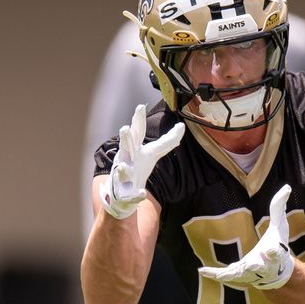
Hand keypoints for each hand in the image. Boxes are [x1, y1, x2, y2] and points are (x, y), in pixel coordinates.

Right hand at [100, 104, 184, 218]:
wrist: (122, 192)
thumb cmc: (137, 167)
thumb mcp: (153, 153)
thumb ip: (167, 141)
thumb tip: (181, 127)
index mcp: (135, 149)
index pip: (139, 133)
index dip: (139, 120)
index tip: (144, 109)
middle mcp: (127, 159)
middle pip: (126, 147)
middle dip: (125, 138)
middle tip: (125, 128)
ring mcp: (123, 175)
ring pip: (122, 170)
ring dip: (123, 168)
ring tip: (123, 166)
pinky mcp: (124, 192)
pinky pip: (130, 194)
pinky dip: (136, 194)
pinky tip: (141, 193)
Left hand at [198, 185, 294, 289]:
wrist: (275, 269)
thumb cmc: (277, 243)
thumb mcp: (280, 224)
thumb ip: (279, 207)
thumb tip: (286, 187)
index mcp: (275, 252)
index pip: (275, 251)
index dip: (274, 251)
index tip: (271, 250)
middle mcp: (263, 265)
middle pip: (259, 266)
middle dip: (256, 266)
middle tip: (253, 266)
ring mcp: (250, 272)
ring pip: (241, 273)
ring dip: (233, 273)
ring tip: (222, 275)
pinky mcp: (238, 274)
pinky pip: (225, 275)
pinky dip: (214, 274)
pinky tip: (201, 270)